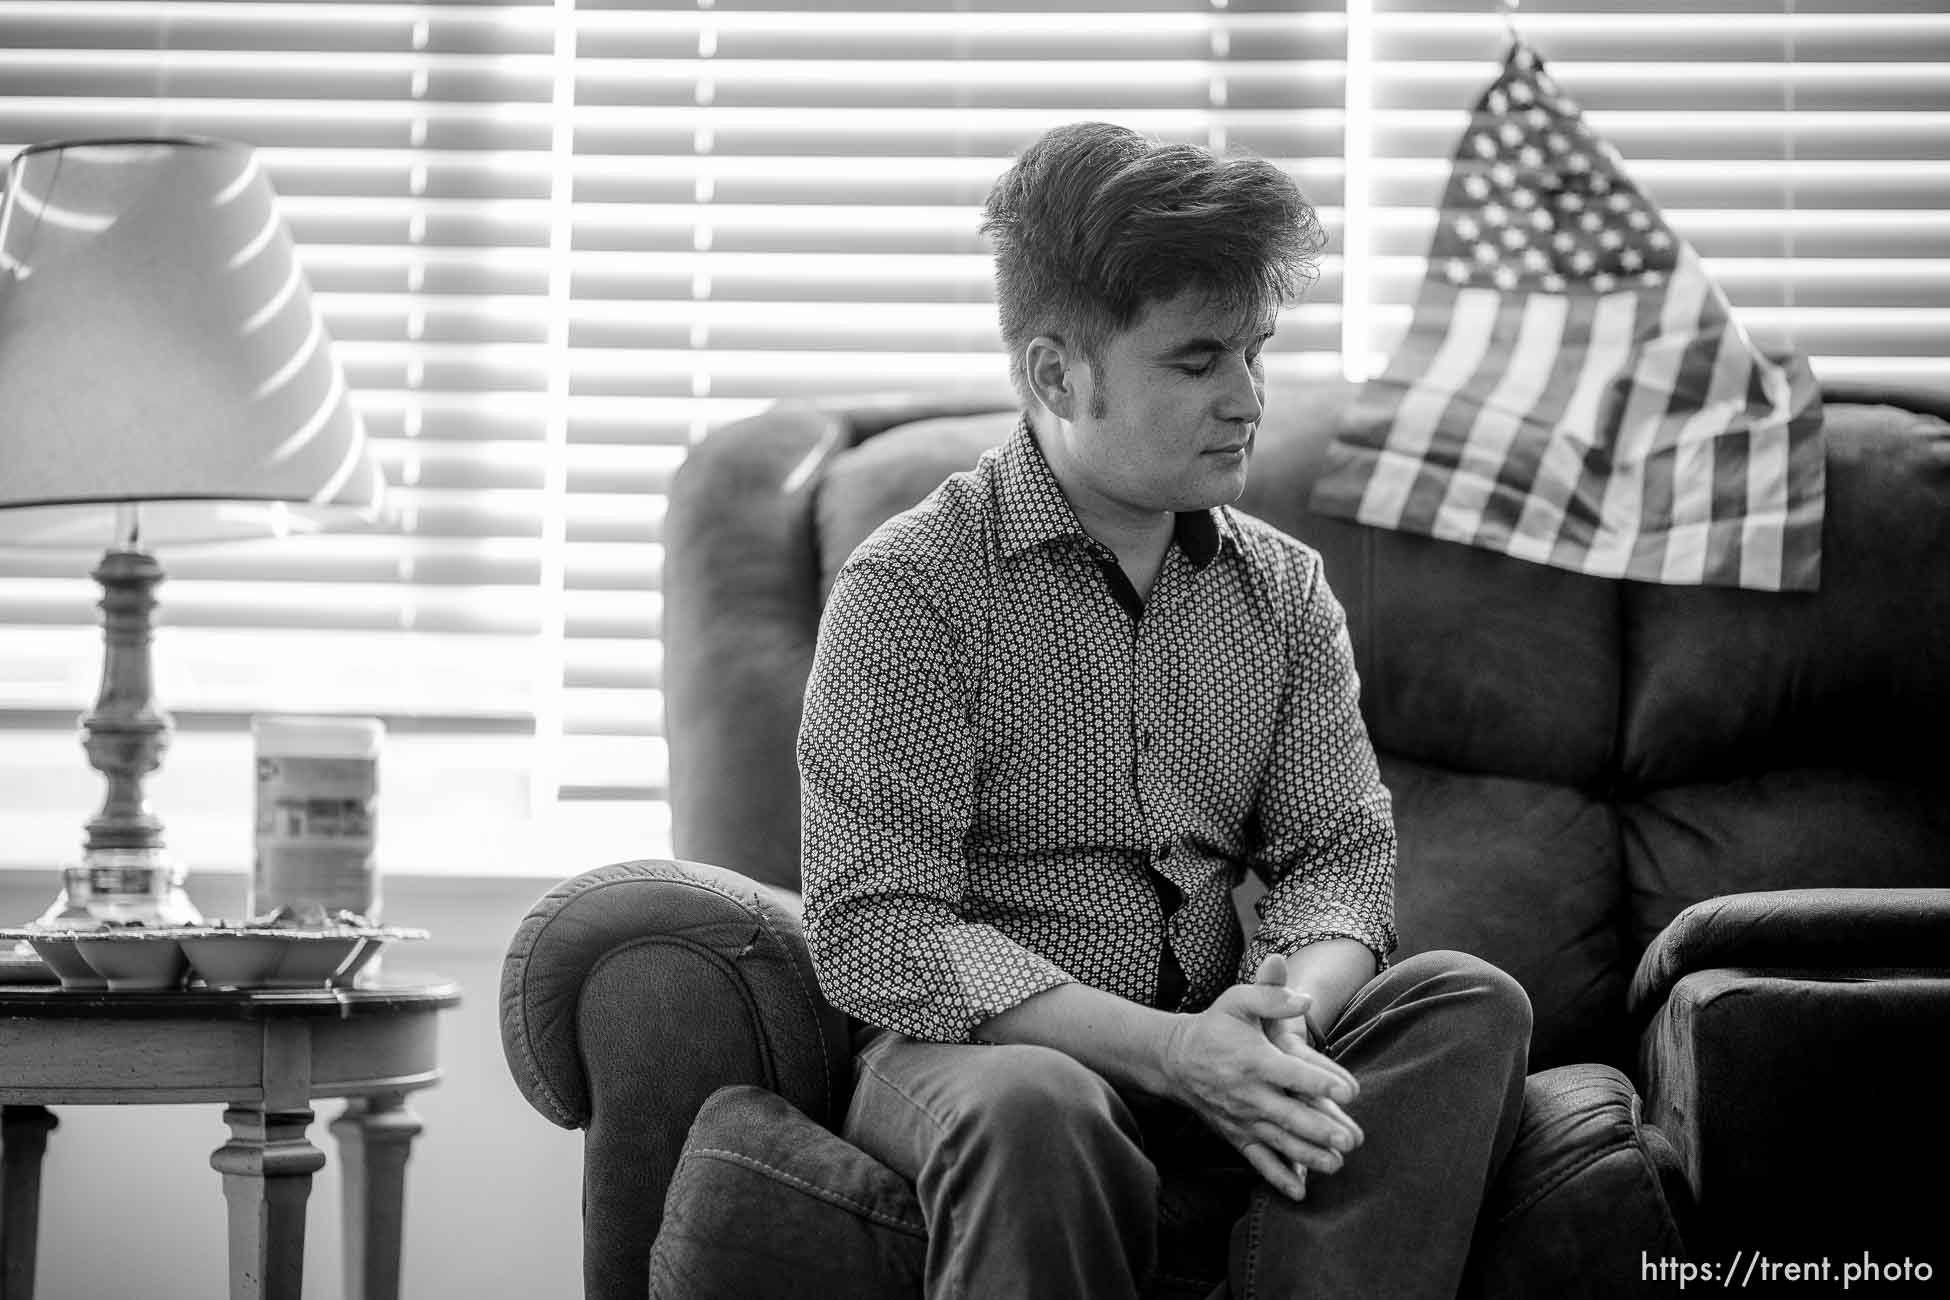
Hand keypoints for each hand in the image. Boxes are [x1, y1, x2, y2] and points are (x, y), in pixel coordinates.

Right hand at [1160, 975, 1363, 1200]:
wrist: (1176, 1060)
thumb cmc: (1215, 1026)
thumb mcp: (1237, 1001)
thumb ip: (1271, 996)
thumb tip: (1305, 1000)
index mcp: (1254, 1059)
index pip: (1291, 1073)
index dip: (1319, 1082)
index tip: (1348, 1091)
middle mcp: (1249, 1093)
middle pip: (1289, 1115)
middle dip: (1320, 1129)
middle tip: (1350, 1139)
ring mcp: (1243, 1118)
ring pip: (1279, 1142)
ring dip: (1308, 1156)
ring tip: (1336, 1165)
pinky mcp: (1237, 1135)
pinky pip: (1257, 1160)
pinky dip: (1277, 1177)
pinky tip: (1300, 1192)